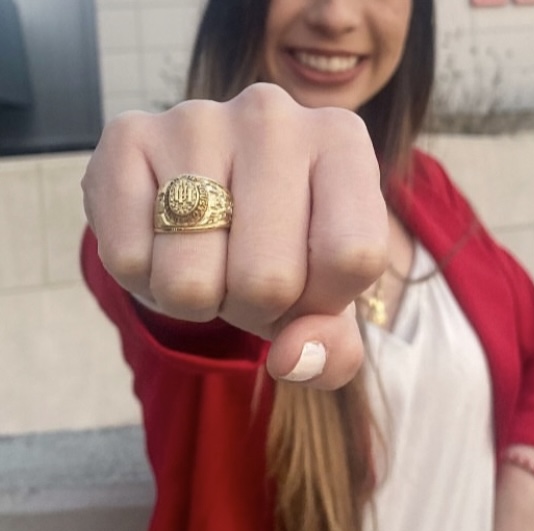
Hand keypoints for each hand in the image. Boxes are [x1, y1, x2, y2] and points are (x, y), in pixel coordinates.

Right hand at [82, 83, 387, 388]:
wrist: (206, 202)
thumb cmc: (280, 252)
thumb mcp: (324, 303)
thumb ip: (335, 349)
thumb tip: (292, 359)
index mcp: (342, 142)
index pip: (353, 257)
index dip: (322, 300)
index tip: (308, 282)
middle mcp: (272, 115)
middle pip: (268, 280)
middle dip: (252, 305)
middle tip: (244, 272)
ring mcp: (195, 119)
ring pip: (190, 281)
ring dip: (196, 298)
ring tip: (205, 256)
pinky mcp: (126, 135)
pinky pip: (127, 261)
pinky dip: (144, 278)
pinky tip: (162, 238)